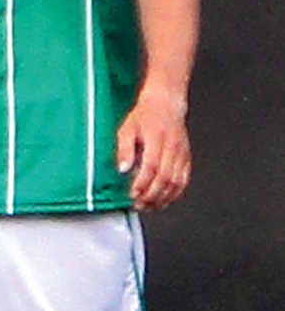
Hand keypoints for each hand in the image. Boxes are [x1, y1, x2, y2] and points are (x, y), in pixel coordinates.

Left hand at [114, 92, 189, 210]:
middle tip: (139, 205)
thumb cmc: (145, 116)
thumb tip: (123, 169)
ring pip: (177, 181)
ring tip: (150, 206)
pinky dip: (176, 192)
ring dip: (163, 197)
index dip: (142, 183)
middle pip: (165, 177)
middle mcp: (173, 147)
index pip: (152, 167)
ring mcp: (182, 153)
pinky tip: (165, 200)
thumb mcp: (127, 128)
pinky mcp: (187, 157)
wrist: (166, 104)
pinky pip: (185, 179)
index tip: (132, 194)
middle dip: (152, 195)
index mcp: (157, 139)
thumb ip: (124, 149)